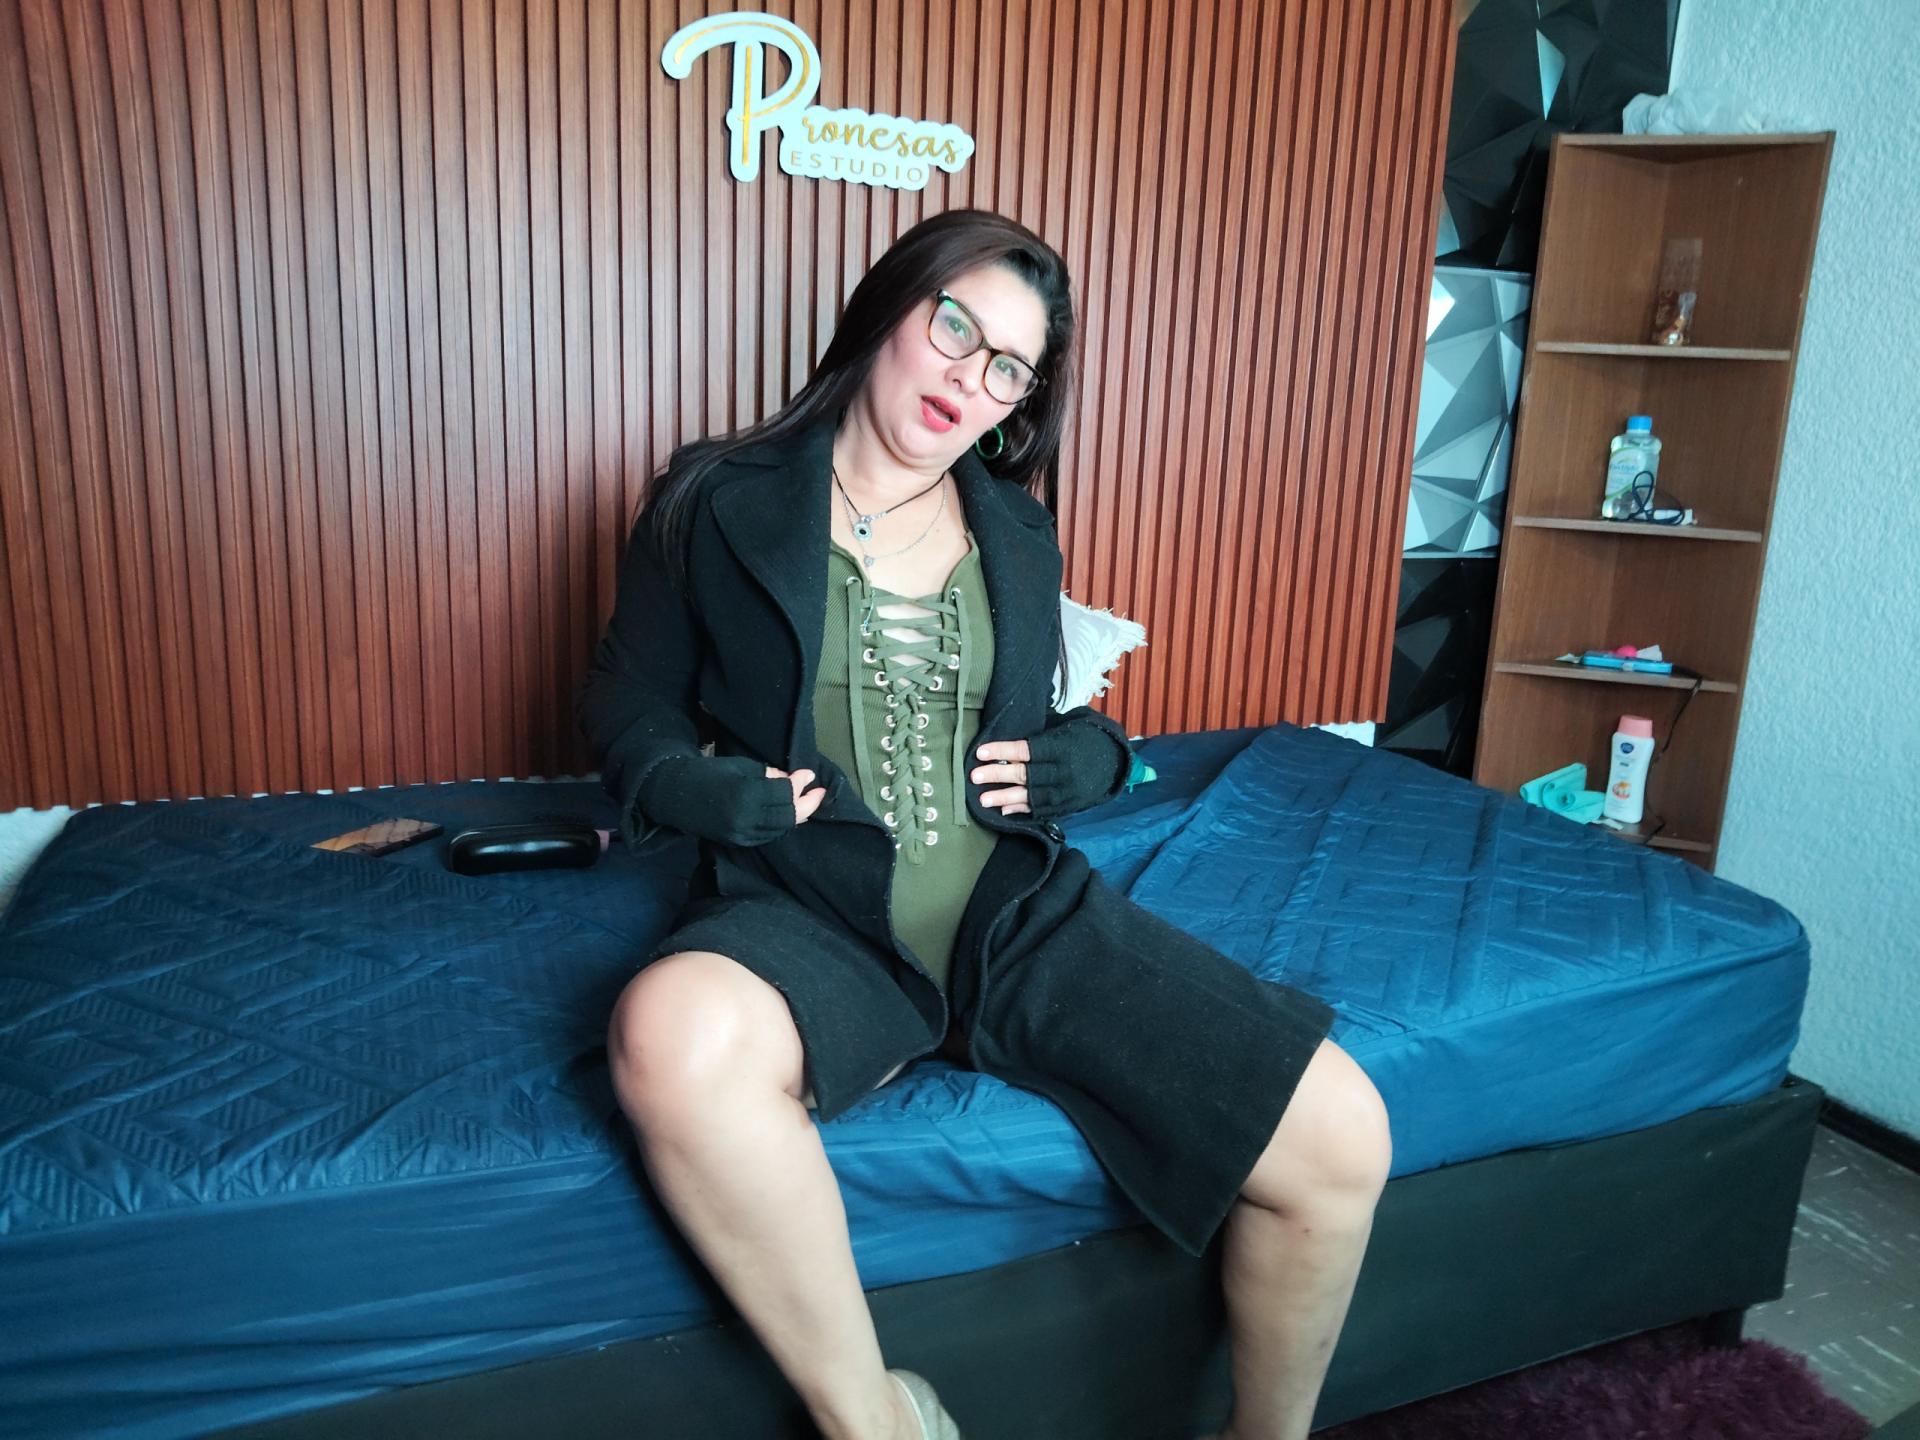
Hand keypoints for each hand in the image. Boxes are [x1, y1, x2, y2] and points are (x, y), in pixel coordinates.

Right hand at [634, 754, 820, 846]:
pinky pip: (767, 836)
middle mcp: (744, 818)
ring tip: (807, 802)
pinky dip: (780, 825)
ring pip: (779, 829)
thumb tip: (799, 779)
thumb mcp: (741, 766)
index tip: (811, 775)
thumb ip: (770, 775)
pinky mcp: (736, 842)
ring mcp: (740, 834)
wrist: (675, 794)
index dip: (800, 785)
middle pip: (787, 815)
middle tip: (818, 792)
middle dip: (806, 804)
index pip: (784, 794)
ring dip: (796, 815)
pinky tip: (787, 815)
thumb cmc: (708, 772)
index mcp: (745, 794)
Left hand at [974, 715, 1132, 823]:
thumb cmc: (1082, 739)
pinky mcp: (1068, 805)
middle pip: (1026, 774)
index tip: (980, 752)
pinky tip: (1005, 811)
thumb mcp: (1067, 728)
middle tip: (975, 777)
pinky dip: (1023, 810)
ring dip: (1005, 798)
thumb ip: (1040, 735)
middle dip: (998, 775)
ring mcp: (1066, 791)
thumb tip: (1009, 732)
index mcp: (1062, 747)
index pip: (1026, 749)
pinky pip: (1042, 810)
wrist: (1115, 763)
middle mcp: (1064, 771)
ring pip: (1031, 796)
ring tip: (983, 800)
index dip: (1002, 751)